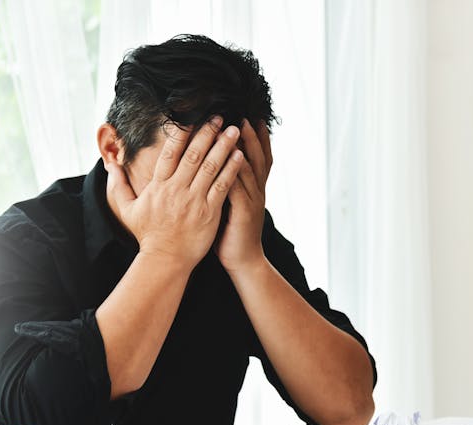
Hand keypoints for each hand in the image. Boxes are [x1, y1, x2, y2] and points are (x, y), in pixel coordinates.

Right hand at [106, 117, 244, 269]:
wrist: (165, 260)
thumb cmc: (148, 235)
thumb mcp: (127, 210)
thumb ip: (118, 185)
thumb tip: (108, 164)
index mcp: (158, 186)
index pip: (170, 153)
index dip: (181, 133)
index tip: (192, 116)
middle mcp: (176, 190)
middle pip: (193, 154)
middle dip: (207, 133)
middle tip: (219, 116)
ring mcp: (194, 200)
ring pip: (210, 167)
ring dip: (223, 146)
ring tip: (234, 130)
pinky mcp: (209, 212)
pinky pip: (222, 186)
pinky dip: (231, 170)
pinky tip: (239, 156)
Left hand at [214, 120, 272, 271]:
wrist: (242, 261)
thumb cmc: (230, 233)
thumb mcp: (230, 205)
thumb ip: (226, 185)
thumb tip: (214, 167)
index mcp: (254, 189)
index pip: (258, 158)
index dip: (257, 138)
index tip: (250, 117)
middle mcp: (257, 191)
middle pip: (258, 157)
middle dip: (252, 135)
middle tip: (245, 115)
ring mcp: (253, 201)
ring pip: (251, 168)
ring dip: (246, 147)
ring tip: (239, 128)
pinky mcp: (245, 212)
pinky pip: (240, 187)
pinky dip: (236, 171)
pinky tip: (231, 158)